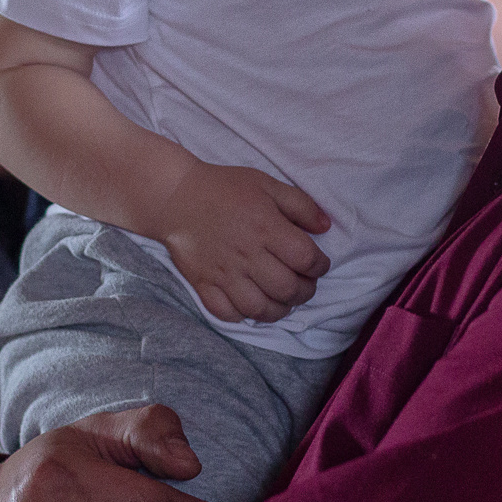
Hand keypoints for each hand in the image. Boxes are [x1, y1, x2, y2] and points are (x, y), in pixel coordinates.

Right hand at [158, 161, 330, 322]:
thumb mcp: (267, 184)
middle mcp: (247, 254)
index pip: (305, 259)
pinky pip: (227, 313)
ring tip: (283, 300)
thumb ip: (300, 205)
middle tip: (304, 285)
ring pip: (260, 308)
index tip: (318, 265)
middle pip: (287, 289)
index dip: (320, 266)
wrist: (175, 196)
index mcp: (266, 227)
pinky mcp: (204, 284)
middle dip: (305, 291)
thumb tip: (325, 227)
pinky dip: (244, 316)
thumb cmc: (225, 188)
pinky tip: (252, 305)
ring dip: (279, 310)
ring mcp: (224, 273)